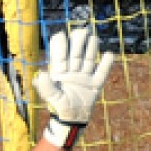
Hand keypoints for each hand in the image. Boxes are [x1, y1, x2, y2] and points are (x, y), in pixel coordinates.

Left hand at [33, 27, 115, 147]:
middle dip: (78, 42)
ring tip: (93, 37)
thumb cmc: (59, 108)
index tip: (60, 34)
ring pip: (89, 60)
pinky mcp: (95, 85)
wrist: (72, 120)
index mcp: (60, 73)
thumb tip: (41, 73)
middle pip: (76, 54)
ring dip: (91, 49)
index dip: (60, 46)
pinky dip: (106, 65)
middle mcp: (73, 72)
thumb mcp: (52, 98)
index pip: (60, 56)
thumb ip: (46, 87)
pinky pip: (102, 73)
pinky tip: (109, 54)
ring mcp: (85, 77)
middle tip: (81, 30)